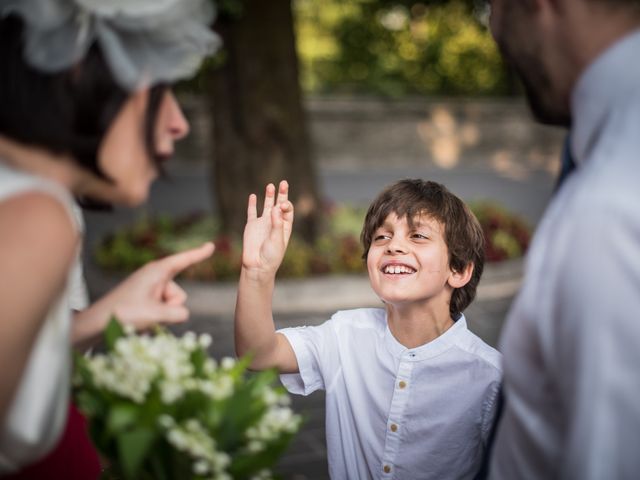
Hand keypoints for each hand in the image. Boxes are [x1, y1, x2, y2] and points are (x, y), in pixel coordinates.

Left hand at [89, 242, 214, 330]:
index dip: (199, 254)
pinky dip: (156, 317)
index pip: (183, 260)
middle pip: (179, 295)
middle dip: (170, 308)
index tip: (211, 246)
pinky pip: (162, 309)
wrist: (97, 323)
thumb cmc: (124, 313)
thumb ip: (178, 314)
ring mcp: (150, 289)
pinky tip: (140, 321)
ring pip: (172, 305)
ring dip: (162, 315)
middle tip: (147, 313)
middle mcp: (155, 277)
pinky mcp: (145, 299)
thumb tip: (183, 314)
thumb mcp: (155, 314)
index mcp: (157, 271)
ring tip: (141, 317)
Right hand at [241, 180, 293, 275]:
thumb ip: (276, 223)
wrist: (257, 266)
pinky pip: (251, 212)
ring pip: (266, 206)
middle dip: (282, 194)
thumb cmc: (271, 256)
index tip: (281, 205)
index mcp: (284, 227)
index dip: (285, 204)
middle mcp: (274, 223)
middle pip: (279, 205)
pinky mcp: (251, 226)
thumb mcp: (277, 240)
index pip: (287, 210)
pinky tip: (253, 196)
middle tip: (283, 182)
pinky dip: (252, 204)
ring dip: (268, 196)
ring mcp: (262, 224)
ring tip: (270, 186)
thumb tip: (275, 207)